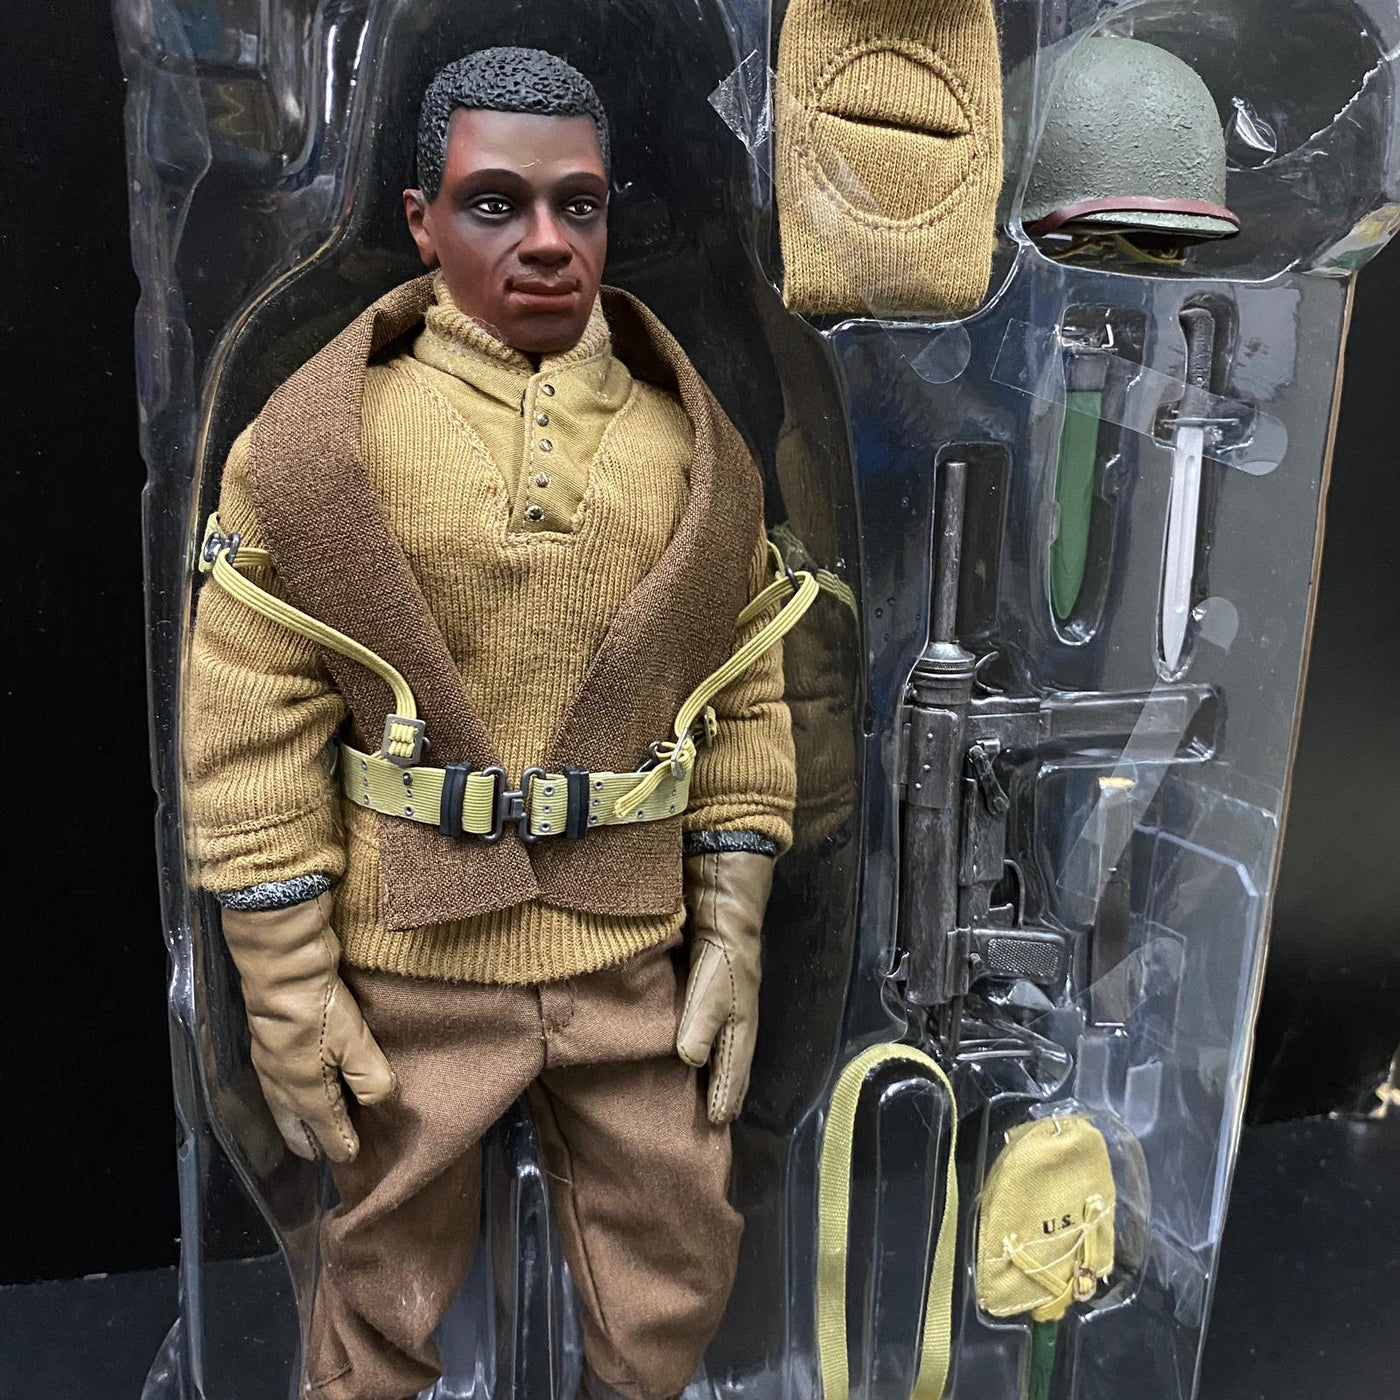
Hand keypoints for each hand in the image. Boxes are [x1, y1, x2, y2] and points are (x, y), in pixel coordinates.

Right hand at [220, 893, 395, 1162]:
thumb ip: (370, 1076)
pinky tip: (305, 1084)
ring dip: (299, 1119)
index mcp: (303, 1093)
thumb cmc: (317, 1005)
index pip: (323, 1133)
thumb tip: (381, 1102)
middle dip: (311, 1141)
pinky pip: (281, 1083)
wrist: (281, 964)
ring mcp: (270, 1063)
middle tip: (329, 1150)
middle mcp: (280, 1085)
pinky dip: (292, 1095)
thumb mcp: (353, 1041)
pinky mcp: (269, 1042)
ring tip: (317, 1124)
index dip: (339, 1146)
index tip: (353, 1157)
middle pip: (294, 1127)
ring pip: (283, 1106)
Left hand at [675, 850, 772, 1124]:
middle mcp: (735, 1000)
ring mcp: (724, 983)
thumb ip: (702, 1011)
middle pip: (734, 1050)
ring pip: (723, 1034)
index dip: (728, 1088)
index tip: (720, 1123)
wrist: (726, 871)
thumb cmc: (722, 921)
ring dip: (716, 1064)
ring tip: (707, 1090)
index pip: (735, 1058)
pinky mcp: (708, 965)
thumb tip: (689, 1059)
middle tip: (719, 1120)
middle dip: (729, 1083)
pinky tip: (689, 1042)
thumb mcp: (714, 967)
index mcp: (741, 1005)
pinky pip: (706, 1012)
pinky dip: (702, 1035)